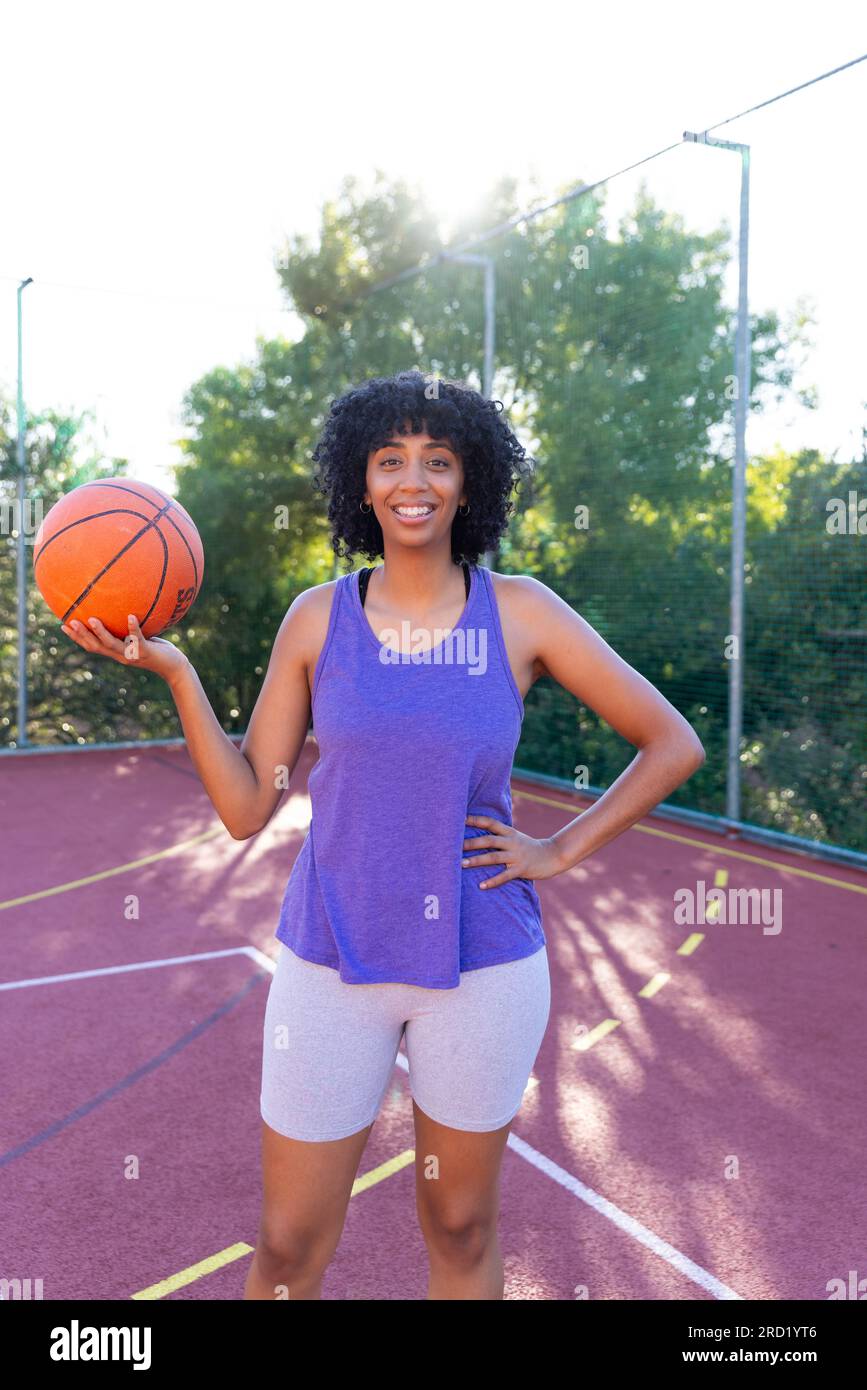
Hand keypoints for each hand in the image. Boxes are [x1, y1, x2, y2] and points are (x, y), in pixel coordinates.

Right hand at [60, 614, 189, 684]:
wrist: (175, 668)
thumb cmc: (159, 651)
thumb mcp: (142, 639)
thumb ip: (131, 629)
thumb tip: (124, 609)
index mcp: (117, 653)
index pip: (91, 646)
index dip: (76, 638)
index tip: (63, 626)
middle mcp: (121, 655)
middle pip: (95, 647)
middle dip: (81, 635)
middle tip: (69, 622)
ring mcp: (132, 655)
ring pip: (112, 645)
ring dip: (101, 632)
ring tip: (92, 619)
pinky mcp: (145, 652)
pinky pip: (137, 639)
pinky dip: (133, 628)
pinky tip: (131, 616)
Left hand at [461, 814, 563, 889]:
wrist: (552, 855)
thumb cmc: (529, 848)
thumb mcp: (515, 837)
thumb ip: (500, 836)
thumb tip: (478, 836)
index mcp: (510, 832)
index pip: (490, 823)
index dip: (475, 820)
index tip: (460, 819)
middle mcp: (512, 842)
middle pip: (489, 840)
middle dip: (471, 842)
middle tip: (454, 845)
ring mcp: (517, 856)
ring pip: (494, 857)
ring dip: (477, 860)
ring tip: (462, 864)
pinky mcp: (521, 869)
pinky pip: (505, 876)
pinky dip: (493, 881)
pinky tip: (482, 886)